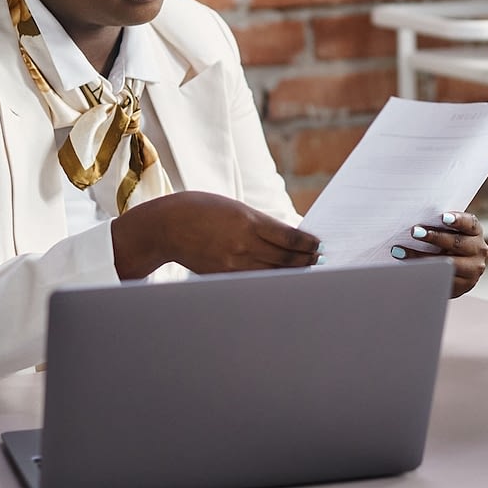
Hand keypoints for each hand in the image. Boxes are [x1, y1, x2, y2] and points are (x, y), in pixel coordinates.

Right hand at [113, 191, 319, 278]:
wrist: (166, 226)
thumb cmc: (202, 210)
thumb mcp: (235, 208)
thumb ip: (261, 223)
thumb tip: (289, 237)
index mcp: (248, 220)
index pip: (289, 237)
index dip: (309, 243)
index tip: (320, 244)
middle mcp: (243, 243)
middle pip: (285, 257)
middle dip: (306, 259)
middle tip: (320, 259)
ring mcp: (233, 262)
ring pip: (272, 272)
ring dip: (293, 272)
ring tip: (308, 269)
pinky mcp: (223, 275)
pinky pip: (254, 279)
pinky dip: (271, 278)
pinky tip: (282, 277)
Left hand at [391, 211, 487, 297]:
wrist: (450, 271)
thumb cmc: (445, 244)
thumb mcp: (448, 232)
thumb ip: (440, 225)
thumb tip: (416, 218)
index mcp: (475, 232)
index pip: (469, 223)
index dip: (457, 220)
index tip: (442, 217)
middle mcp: (479, 250)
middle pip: (457, 243)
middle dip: (434, 237)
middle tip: (414, 232)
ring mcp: (473, 270)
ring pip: (447, 264)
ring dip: (422, 257)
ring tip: (401, 251)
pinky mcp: (463, 286)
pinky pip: (441, 279)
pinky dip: (423, 272)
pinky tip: (407, 268)